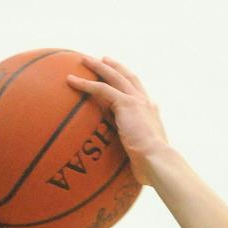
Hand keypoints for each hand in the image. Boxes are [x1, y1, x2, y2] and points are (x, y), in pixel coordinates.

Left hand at [66, 56, 168, 184]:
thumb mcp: (143, 157)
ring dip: (98, 67)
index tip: (120, 78)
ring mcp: (136, 101)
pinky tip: (70, 80)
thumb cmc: (152, 167)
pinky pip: (101, 89)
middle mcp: (145, 103)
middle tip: (103, 59)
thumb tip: (131, 165)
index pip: (138, 93)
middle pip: (128, 78)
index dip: (128, 84)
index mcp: (151, 113)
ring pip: (114, 77)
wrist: (157, 161)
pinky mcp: (126, 104)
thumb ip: (136, 154)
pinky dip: (85, 83)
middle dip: (115, 67)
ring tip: (83, 60)